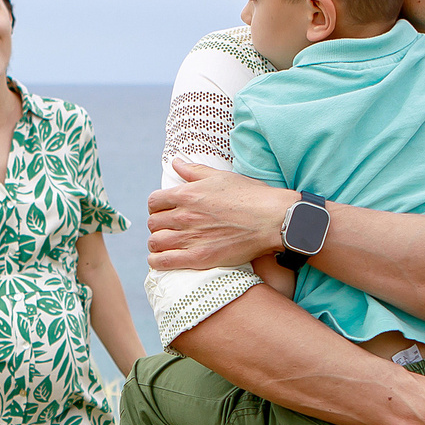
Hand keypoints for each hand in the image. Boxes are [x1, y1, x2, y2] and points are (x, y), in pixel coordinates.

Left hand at [147, 159, 298, 271]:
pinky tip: (160, 260)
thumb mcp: (221, 177)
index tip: (163, 211)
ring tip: (164, 244)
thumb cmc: (251, 196)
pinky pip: (164, 262)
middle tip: (167, 228)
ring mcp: (190, 238)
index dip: (156, 206)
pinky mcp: (198, 257)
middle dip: (158, 225)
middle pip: (153, 222)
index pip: (155, 201)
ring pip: (155, 242)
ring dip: (156, 243)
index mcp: (187, 194)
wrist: (272, 220)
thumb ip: (194, 171)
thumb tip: (176, 163)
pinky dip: (157, 261)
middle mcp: (184, 216)